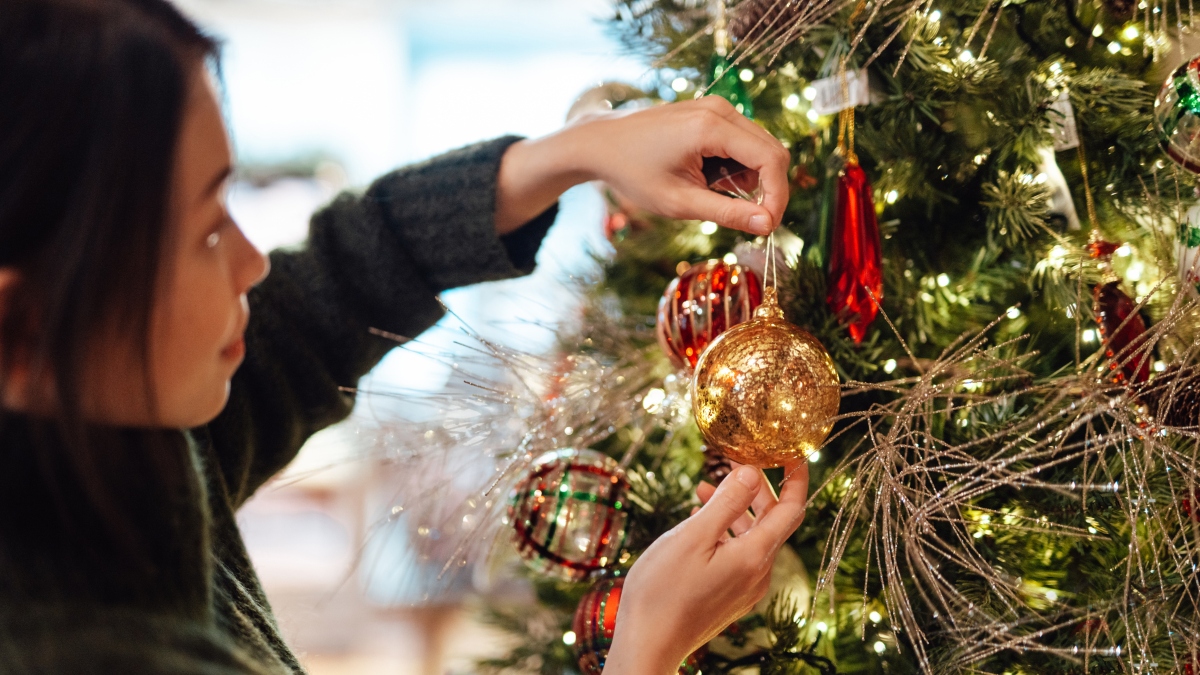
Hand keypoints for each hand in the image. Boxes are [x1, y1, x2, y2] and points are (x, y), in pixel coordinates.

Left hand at [494, 97, 789, 235]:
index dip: (777, 195)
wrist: (601, 143)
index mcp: (711, 127)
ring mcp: (717, 107)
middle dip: (767, 188)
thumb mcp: (680, 202)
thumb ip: (727, 213)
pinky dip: (735, 166)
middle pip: (772, 151)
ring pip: (759, 148)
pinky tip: (705, 176)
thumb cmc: (633, 172)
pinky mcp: (712, 112)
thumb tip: (767, 225)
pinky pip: (742, 142)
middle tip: (745, 218)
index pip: (771, 160)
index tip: (768, 225)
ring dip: (747, 178)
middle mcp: (720, 109)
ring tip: (707, 190)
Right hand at [602, 461, 808, 674]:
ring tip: (705, 486)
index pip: (793, 508)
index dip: (796, 476)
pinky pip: (739, 553)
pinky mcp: (730, 595)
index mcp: (755, 556)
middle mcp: (758, 573)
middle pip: (772, 520)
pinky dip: (726, 530)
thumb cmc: (663, 591)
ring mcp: (745, 586)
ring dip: (736, 508)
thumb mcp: (692, 537)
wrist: (648, 645)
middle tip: (734, 461)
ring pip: (752, 536)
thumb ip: (726, 503)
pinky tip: (700, 520)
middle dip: (757, 487)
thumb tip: (752, 472)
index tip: (789, 450)